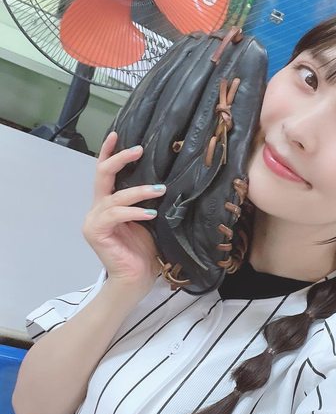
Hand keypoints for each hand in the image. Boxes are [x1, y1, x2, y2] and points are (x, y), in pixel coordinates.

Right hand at [82, 132, 165, 297]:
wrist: (136, 279)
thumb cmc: (144, 252)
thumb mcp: (147, 221)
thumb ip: (146, 202)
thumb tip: (163, 181)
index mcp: (108, 205)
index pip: (104, 174)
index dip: (109, 153)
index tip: (117, 134)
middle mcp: (97, 210)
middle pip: (102, 176)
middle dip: (120, 159)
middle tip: (139, 150)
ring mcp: (94, 221)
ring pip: (114, 196)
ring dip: (139, 191)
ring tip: (160, 190)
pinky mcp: (96, 232)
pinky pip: (116, 215)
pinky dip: (134, 212)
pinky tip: (150, 214)